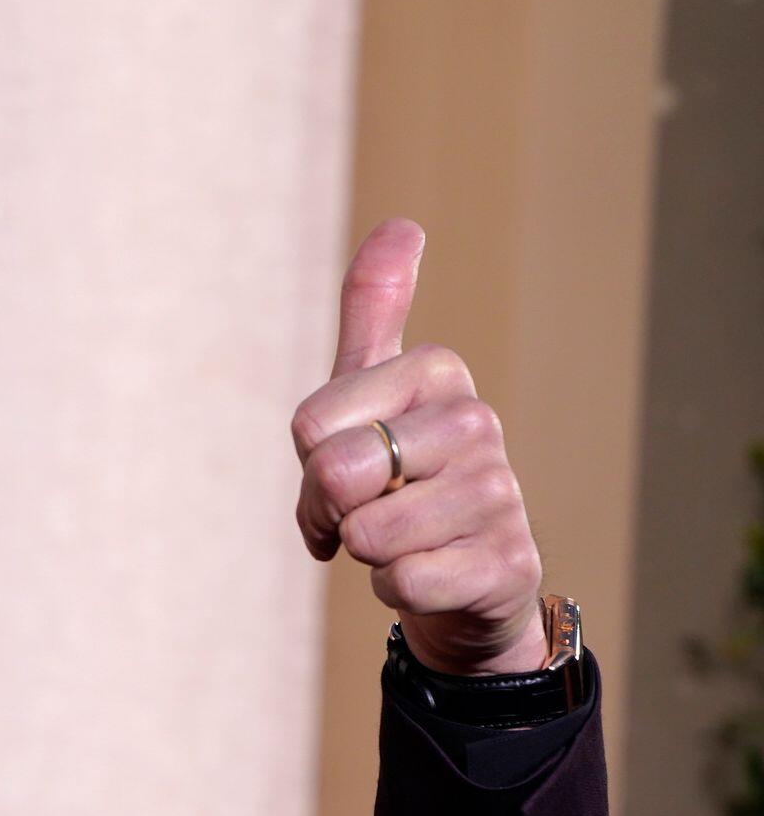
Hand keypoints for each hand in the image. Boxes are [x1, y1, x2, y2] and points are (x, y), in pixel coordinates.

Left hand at [292, 218, 546, 675]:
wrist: (460, 577)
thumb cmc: (398, 476)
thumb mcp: (371, 390)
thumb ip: (372, 309)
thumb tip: (402, 224)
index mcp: (436, 371)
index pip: (311, 428)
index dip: (309, 469)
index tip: (345, 473)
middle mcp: (476, 422)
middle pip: (337, 474)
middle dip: (331, 512)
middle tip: (366, 512)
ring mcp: (499, 493)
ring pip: (370, 535)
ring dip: (368, 554)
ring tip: (405, 541)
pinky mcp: (507, 562)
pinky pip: (404, 583)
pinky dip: (398, 591)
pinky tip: (430, 573)